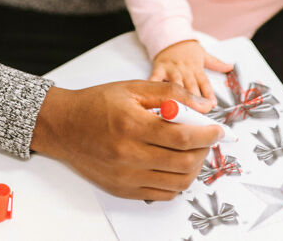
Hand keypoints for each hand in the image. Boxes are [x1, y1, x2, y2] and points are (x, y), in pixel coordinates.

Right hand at [30, 81, 223, 199]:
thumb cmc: (97, 103)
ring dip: (193, 167)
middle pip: (183, 163)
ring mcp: (126, 177)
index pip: (181, 136)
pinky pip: (162, 193)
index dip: (206, 134)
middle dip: (203, 150)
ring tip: (192, 150)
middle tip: (206, 138)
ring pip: (177, 182)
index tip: (218, 129)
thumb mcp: (133, 88)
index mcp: (132, 125)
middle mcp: (129, 155)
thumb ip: (170, 94)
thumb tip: (203, 106)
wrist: (64, 126)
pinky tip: (175, 164)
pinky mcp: (123, 190)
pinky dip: (176, 181)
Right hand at [149, 40, 232, 104]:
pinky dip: (154, 87)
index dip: (209, 94)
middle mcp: (184, 70)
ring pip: (175, 85)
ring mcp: (171, 70)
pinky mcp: (159, 69)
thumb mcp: (203, 54)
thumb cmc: (187, 49)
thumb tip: (231, 66)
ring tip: (179, 109)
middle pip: (191, 87)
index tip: (212, 105)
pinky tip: (153, 97)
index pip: (204, 82)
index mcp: (196, 68)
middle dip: (194, 100)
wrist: (169, 36)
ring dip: (177, 97)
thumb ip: (216, 63)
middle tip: (197, 113)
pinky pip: (155, 79)